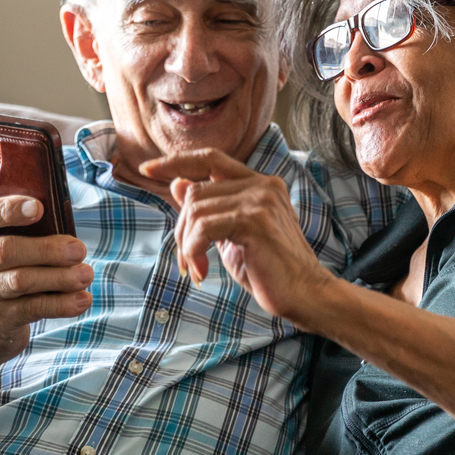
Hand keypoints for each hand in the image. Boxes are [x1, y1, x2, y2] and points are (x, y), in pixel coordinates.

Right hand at [0, 195, 90, 363]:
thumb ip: (9, 221)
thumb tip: (53, 202)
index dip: (8, 210)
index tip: (39, 208)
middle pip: (4, 251)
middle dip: (46, 250)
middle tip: (79, 250)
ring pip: (20, 281)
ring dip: (59, 277)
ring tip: (86, 274)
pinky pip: (32, 309)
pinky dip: (61, 304)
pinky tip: (82, 299)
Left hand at [140, 149, 332, 326]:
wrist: (306, 295)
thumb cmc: (270, 271)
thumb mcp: (231, 236)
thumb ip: (210, 209)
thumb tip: (177, 183)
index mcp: (260, 184)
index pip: (210, 158)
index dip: (176, 161)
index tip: (148, 170)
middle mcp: (262, 184)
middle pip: (196, 190)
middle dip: (181, 228)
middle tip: (186, 260)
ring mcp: (260, 200)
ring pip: (195, 209)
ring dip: (186, 244)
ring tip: (196, 268)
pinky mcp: (255, 221)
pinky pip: (203, 227)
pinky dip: (193, 251)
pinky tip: (202, 271)